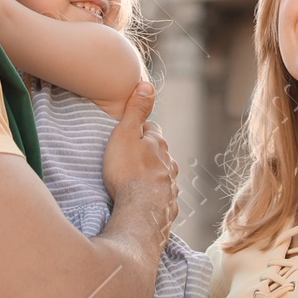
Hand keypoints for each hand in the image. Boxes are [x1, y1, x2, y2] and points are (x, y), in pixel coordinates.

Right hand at [101, 80, 177, 234]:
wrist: (140, 214)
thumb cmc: (127, 172)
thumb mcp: (126, 134)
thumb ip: (136, 111)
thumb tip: (148, 84)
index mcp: (159, 144)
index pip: (152, 130)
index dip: (141, 130)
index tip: (131, 133)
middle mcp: (169, 164)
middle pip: (160, 153)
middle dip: (149, 153)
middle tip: (132, 157)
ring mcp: (170, 186)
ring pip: (163, 175)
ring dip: (153, 175)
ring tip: (138, 180)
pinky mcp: (168, 207)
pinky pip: (162, 197)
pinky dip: (155, 196)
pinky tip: (147, 200)